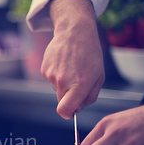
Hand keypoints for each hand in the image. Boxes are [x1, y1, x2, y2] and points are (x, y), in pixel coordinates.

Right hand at [42, 0, 104, 118]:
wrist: (74, 31)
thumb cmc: (90, 53)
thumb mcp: (99, 76)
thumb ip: (90, 96)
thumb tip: (78, 108)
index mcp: (79, 85)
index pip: (65, 110)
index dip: (67, 114)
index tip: (71, 112)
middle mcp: (63, 82)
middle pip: (61, 101)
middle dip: (68, 97)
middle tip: (77, 82)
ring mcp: (51, 75)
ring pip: (56, 89)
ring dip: (63, 83)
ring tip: (72, 66)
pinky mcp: (44, 69)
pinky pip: (50, 79)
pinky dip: (56, 74)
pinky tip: (64, 62)